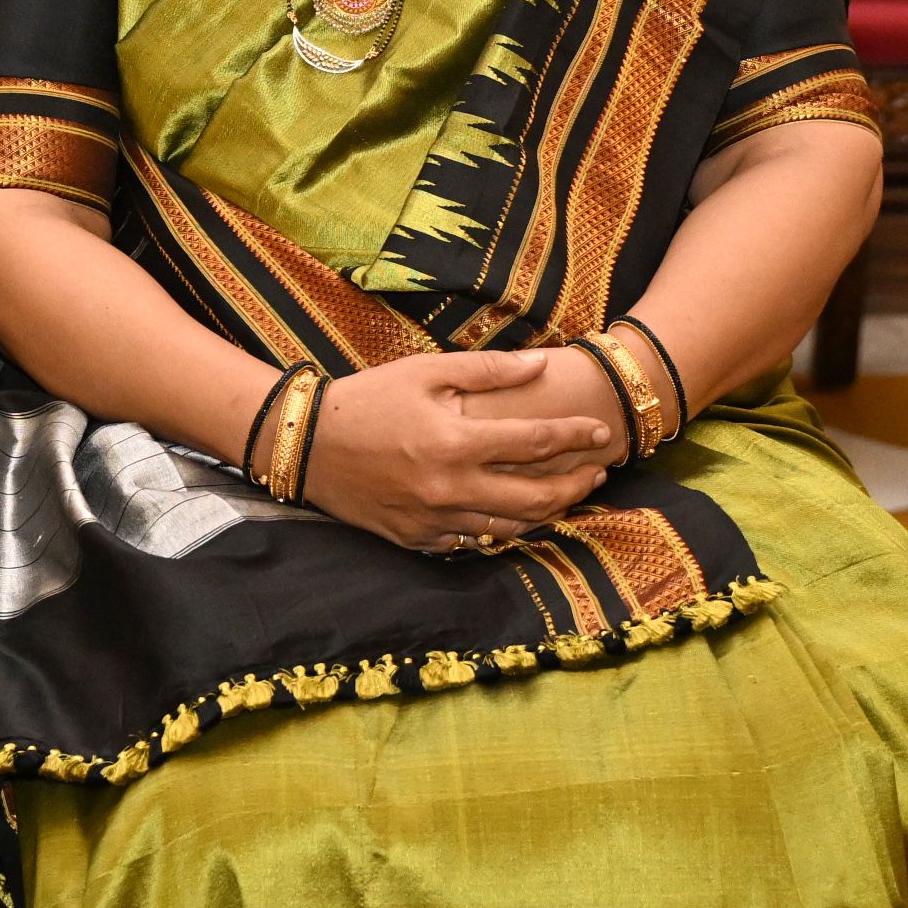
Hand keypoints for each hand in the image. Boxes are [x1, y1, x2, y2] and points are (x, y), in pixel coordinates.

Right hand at [301, 350, 617, 553]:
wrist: (305, 444)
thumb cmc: (366, 399)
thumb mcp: (423, 371)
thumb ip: (487, 369)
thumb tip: (541, 363)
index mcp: (455, 443)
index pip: (536, 442)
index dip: (577, 436)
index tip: (601, 431)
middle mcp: (451, 489)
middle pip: (537, 498)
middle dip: (577, 485)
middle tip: (598, 472)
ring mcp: (435, 520)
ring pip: (512, 528)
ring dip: (548, 512)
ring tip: (567, 494)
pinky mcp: (419, 540)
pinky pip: (474, 544)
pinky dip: (501, 530)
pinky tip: (515, 515)